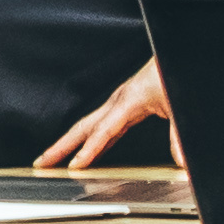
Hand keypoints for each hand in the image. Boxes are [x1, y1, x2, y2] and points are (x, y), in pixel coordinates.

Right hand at [37, 63, 173, 172]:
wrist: (175, 56)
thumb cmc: (172, 74)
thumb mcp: (178, 107)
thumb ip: (178, 137)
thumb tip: (181, 161)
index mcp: (128, 100)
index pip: (103, 131)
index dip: (88, 150)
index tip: (75, 166)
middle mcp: (119, 100)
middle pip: (83, 127)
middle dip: (61, 146)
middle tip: (42, 162)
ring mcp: (119, 101)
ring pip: (88, 125)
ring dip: (69, 142)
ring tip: (54, 159)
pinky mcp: (125, 104)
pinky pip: (101, 125)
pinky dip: (90, 139)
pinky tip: (88, 152)